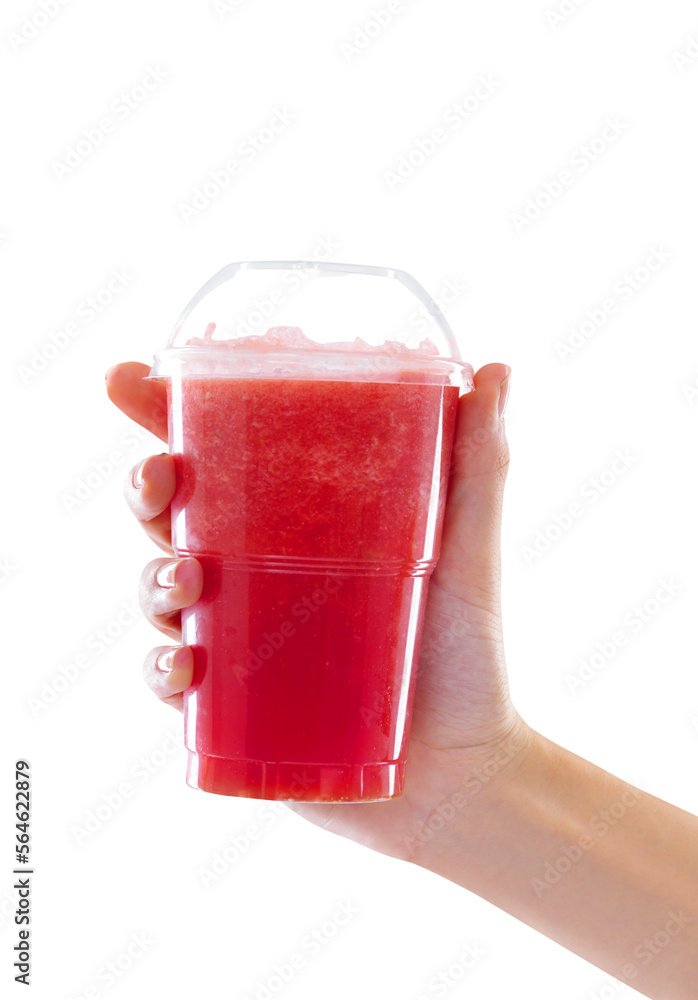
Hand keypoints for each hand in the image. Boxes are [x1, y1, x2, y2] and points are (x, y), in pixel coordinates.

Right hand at [106, 360, 529, 866]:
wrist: (466, 771)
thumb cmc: (466, 654)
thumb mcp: (469, 552)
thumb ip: (481, 464)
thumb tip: (496, 367)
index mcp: (298, 522)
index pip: (220, 455)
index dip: (163, 413)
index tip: (128, 377)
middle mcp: (257, 573)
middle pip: (173, 515)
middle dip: (146, 486)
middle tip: (160, 477)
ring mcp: (238, 641)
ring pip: (161, 592)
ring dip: (152, 578)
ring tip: (189, 582)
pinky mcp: (230, 707)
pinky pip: (170, 684)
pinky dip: (161, 671)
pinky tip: (185, 670)